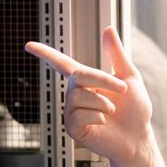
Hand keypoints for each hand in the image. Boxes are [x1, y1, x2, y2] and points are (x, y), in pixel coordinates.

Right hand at [25, 26, 152, 166]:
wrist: (138, 137)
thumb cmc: (135, 111)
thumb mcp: (129, 77)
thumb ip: (116, 54)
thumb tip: (108, 29)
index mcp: (87, 82)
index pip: (62, 64)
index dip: (46, 54)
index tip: (28, 45)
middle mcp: (76, 95)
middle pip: (78, 77)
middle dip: (103, 80)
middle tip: (123, 89)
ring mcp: (73, 112)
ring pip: (78, 96)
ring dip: (103, 102)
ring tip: (112, 110)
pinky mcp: (73, 128)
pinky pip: (78, 115)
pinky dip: (97, 116)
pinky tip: (104, 122)